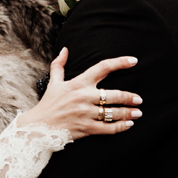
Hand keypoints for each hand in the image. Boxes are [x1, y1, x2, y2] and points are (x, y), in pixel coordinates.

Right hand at [17, 48, 141, 138]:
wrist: (38, 127)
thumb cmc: (48, 104)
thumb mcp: (53, 82)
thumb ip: (59, 65)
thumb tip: (65, 49)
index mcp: (78, 83)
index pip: (102, 67)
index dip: (120, 62)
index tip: (133, 60)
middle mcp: (84, 97)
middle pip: (113, 95)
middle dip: (129, 97)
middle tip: (139, 99)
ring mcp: (86, 113)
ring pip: (113, 113)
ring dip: (128, 113)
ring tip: (138, 112)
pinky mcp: (86, 128)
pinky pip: (108, 128)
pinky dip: (120, 127)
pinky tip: (128, 124)